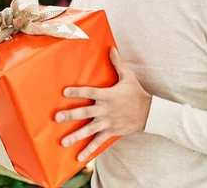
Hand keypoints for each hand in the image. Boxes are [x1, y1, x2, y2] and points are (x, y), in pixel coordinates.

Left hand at [55, 47, 151, 161]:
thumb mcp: (128, 76)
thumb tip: (111, 48)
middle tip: (57, 118)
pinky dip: (89, 150)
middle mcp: (105, 110)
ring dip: (75, 136)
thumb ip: (117, 63)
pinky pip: (98, 142)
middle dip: (70, 115)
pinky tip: (78, 158)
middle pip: (85, 112)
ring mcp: (107, 122)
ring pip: (88, 130)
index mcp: (107, 95)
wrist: (150, 112)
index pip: (89, 92)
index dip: (77, 92)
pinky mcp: (110, 132)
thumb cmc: (136, 92)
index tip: (64, 93)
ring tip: (63, 142)